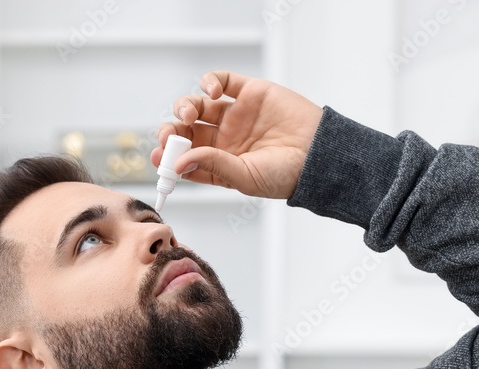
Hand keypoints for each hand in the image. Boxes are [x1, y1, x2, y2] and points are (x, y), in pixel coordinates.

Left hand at [150, 70, 324, 199]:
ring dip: (185, 107)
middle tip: (170, 134)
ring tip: (189, 114)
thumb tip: (179, 161)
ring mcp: (235, 115)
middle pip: (186, 131)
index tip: (158, 156)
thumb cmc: (287, 174)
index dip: (168, 156)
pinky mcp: (249, 92)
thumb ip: (213, 166)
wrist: (320, 154)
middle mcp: (224, 139)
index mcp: (220, 164)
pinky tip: (211, 90)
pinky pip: (221, 81)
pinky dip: (210, 82)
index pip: (185, 159)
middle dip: (173, 131)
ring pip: (198, 106)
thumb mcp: (245, 177)